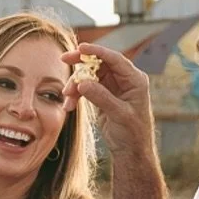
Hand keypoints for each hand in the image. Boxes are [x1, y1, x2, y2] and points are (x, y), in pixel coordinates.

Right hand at [60, 42, 155, 156]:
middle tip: (64, 59)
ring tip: (66, 98)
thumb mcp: (119, 115)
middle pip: (100, 63)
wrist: (130, 151)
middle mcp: (124, 80)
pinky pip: (85, 88)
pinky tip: (69, 106)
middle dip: (81, 62)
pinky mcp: (102, 95)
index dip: (97, 51)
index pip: (115, 59)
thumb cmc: (133, 133)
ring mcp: (112, 86)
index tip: (81, 48)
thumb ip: (102, 97)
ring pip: (89, 75)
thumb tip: (83, 83)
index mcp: (135, 80)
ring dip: (76, 84)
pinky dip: (76, 95)